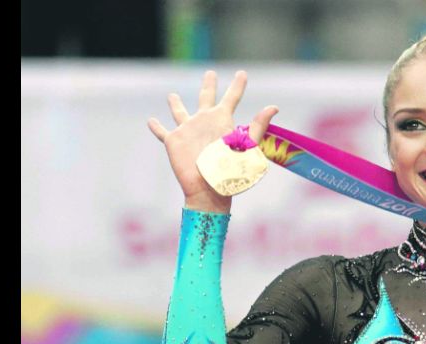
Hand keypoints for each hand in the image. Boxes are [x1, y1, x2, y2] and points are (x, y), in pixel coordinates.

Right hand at [147, 70, 278, 211]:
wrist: (210, 189)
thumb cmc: (231, 172)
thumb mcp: (248, 147)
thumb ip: (258, 126)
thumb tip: (274, 107)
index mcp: (223, 121)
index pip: (232, 98)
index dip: (238, 85)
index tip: (242, 73)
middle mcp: (206, 123)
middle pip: (206, 98)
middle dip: (208, 85)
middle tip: (210, 74)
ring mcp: (189, 131)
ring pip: (180, 112)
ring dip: (176, 104)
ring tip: (171, 96)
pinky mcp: (174, 142)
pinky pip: (162, 132)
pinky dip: (156, 127)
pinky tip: (151, 121)